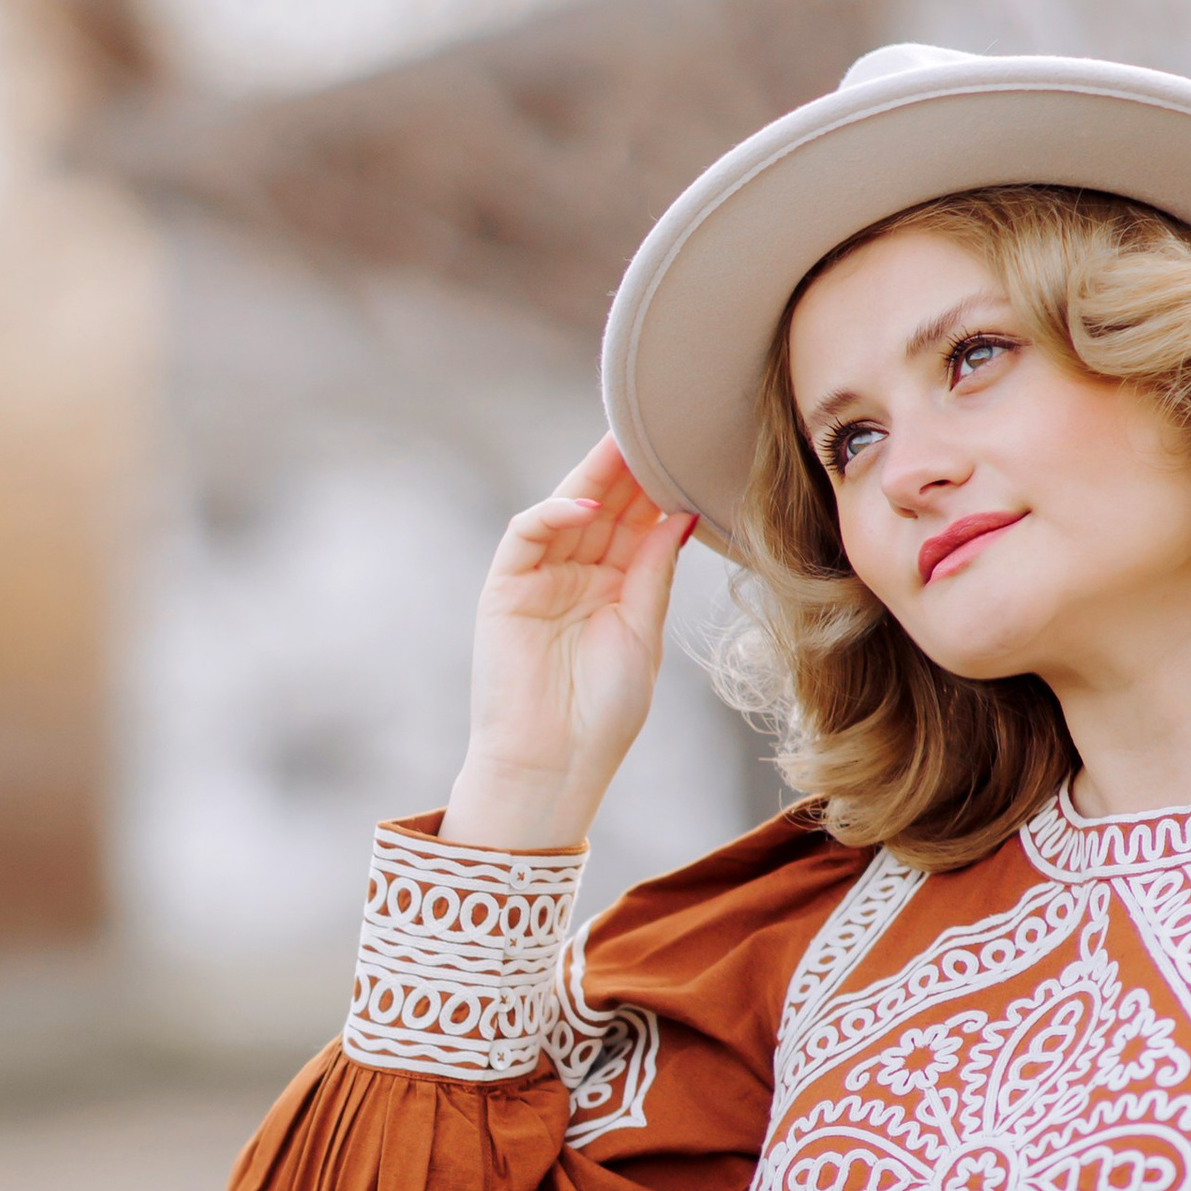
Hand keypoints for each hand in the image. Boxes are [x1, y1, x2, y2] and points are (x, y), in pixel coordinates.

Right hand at [442, 438, 696, 851]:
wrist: (553, 765)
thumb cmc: (603, 714)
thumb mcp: (643, 633)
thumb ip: (654, 571)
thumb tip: (680, 513)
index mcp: (615, 585)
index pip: (635, 520)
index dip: (656, 486)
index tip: (685, 449)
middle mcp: (576, 574)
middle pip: (603, 505)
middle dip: (627, 467)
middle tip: (656, 425)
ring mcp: (539, 578)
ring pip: (566, 509)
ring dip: (594, 477)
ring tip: (625, 445)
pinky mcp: (505, 588)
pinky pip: (527, 535)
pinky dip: (553, 515)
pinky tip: (587, 506)